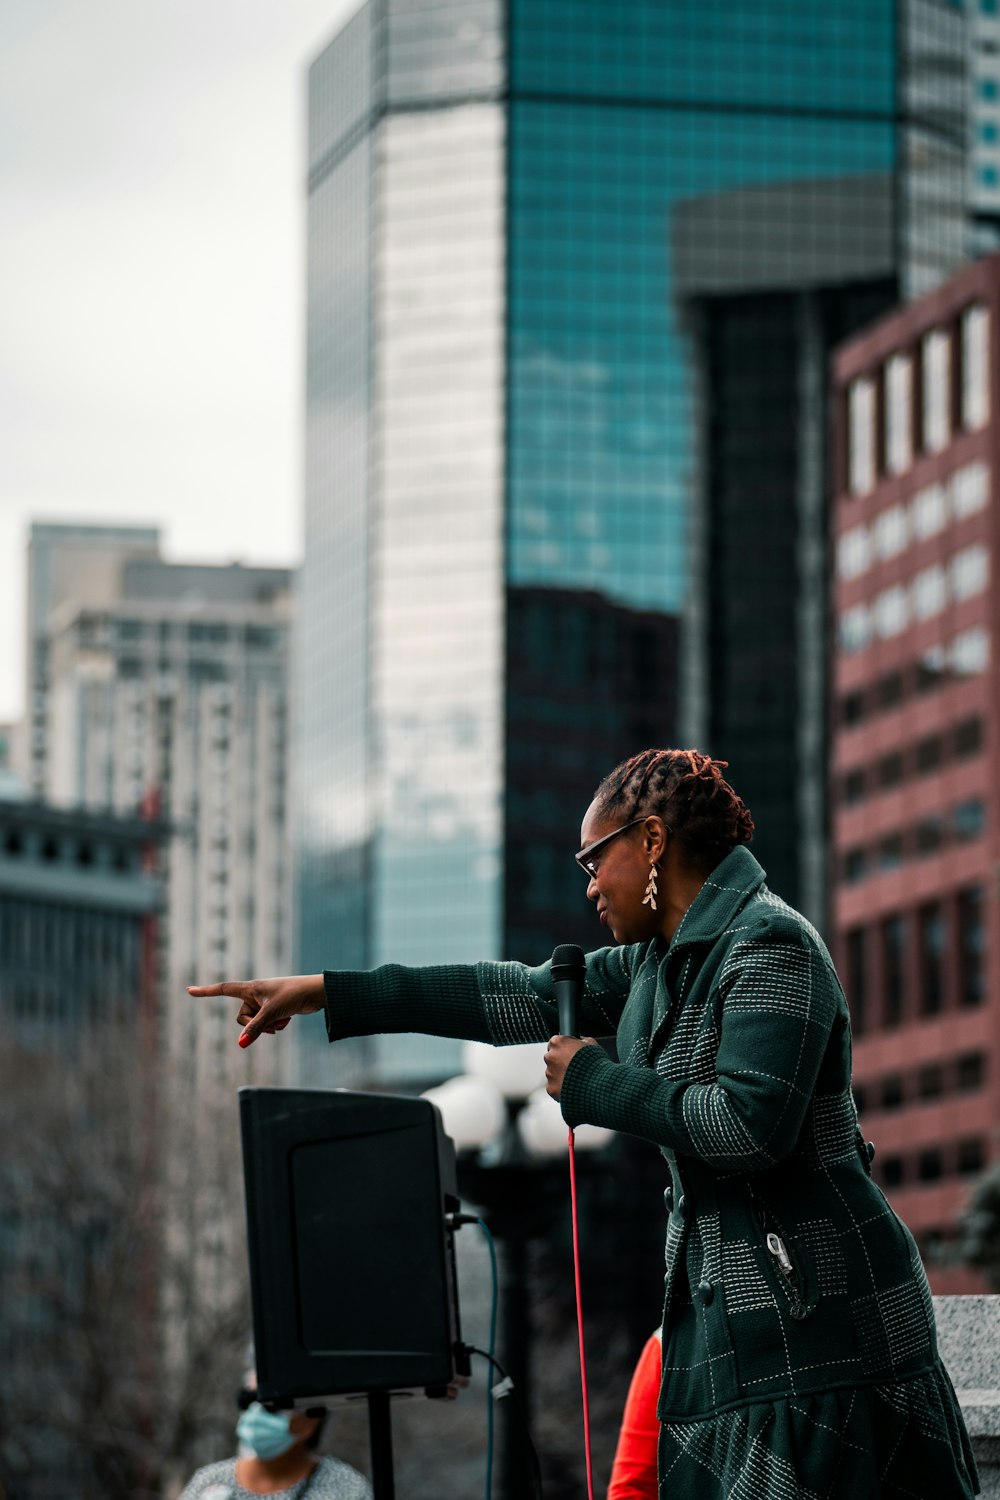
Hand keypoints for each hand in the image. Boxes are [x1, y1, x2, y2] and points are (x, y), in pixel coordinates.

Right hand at [187, 974, 325, 1046]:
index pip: (223, 989)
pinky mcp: (274, 1009)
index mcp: (251, 988)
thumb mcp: (271, 1013)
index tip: (189, 990)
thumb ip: (255, 1029)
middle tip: (272, 1021)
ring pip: (255, 1023)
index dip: (206, 991)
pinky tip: (288, 1019)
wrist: (316, 993)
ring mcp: (264, 1002)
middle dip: (255, 1025)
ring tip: (283, 1019)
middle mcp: (255, 994)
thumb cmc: (293, 995)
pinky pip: (266, 1024)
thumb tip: (241, 1045)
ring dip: (268, 1026)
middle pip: (242, 1017)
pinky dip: (275, 1025)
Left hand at [544, 1034, 596, 1099]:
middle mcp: (550, 1056)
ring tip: (575, 1078)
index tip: (569, 1052)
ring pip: (552, 1073)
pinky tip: (572, 1087)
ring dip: (560, 1075)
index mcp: (558, 1042)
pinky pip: (554, 1086)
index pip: (555, 1042)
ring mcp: (549, 1073)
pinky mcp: (551, 1087)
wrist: (597, 1084)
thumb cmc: (595, 1063)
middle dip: (560, 1061)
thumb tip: (581, 1040)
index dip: (563, 1047)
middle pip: (552, 1057)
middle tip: (573, 1066)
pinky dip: (560, 1087)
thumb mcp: (591, 1044)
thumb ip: (582, 1040)